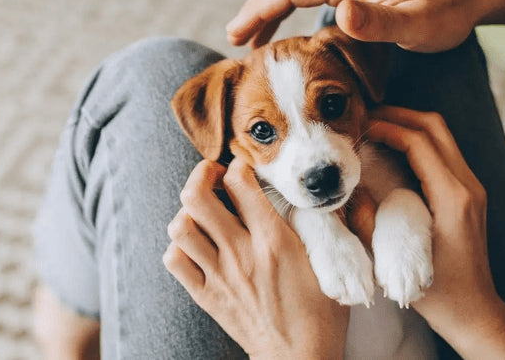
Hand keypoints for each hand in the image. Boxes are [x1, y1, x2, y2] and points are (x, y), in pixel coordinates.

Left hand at [163, 158, 348, 358]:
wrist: (300, 357)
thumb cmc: (321, 312)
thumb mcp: (329, 263)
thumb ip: (322, 225)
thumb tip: (318, 196)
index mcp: (274, 241)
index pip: (241, 183)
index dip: (239, 165)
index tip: (245, 167)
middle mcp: (241, 254)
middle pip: (197, 197)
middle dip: (201, 174)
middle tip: (214, 176)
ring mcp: (220, 276)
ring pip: (180, 227)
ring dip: (188, 211)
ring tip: (205, 211)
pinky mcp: (207, 295)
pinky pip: (175, 260)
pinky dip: (180, 246)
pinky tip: (198, 244)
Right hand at [226, 0, 492, 51]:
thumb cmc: (447, 11)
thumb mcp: (416, 24)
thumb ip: (376, 22)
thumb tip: (338, 13)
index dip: (258, 11)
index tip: (236, 37)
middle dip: (256, 8)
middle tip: (235, 41)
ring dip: (271, 6)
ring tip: (254, 39)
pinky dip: (291, 3)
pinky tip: (291, 26)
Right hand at [368, 106, 504, 358]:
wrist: (475, 311)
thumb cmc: (439, 293)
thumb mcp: (396, 261)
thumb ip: (369, 223)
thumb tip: (349, 191)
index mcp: (453, 197)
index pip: (420, 142)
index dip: (387, 127)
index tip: (360, 126)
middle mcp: (468, 186)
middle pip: (435, 127)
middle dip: (399, 115)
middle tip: (366, 117)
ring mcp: (472, 188)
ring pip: (442, 136)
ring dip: (409, 126)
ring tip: (375, 128)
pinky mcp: (468, 194)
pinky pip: (443, 152)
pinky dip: (417, 142)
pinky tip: (392, 151)